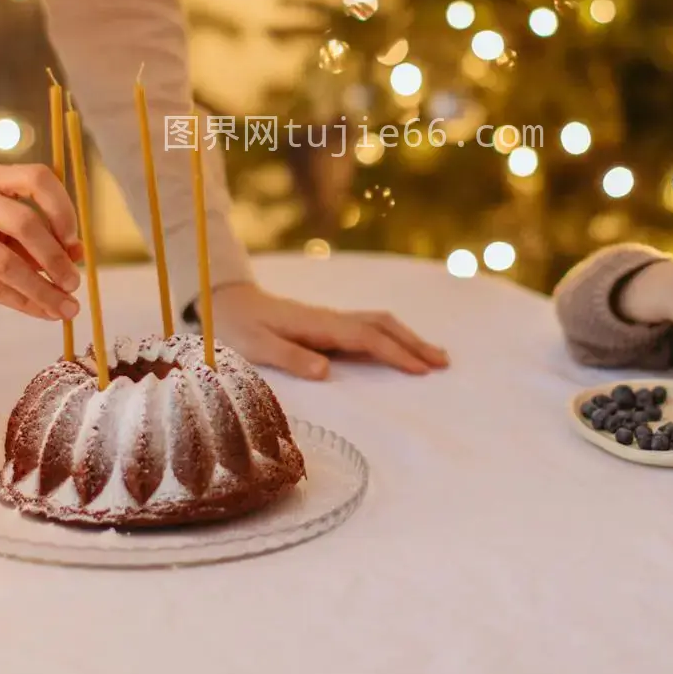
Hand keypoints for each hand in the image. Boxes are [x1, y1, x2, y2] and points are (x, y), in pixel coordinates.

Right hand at [0, 167, 83, 319]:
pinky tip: (43, 312)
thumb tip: (77, 254)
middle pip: (23, 223)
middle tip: (74, 281)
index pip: (37, 179)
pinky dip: (22, 302)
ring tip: (65, 307)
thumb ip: (36, 227)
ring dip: (41, 288)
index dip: (62, 208)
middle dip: (55, 256)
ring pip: (5, 263)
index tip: (73, 238)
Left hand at [199, 283, 449, 380]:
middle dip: (414, 343)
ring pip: (379, 324)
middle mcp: (331, 319)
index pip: (366, 338)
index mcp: (318, 325)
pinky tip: (401, 348)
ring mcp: (332, 320)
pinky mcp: (329, 325)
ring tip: (435, 356)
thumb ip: (289, 357)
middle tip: (443, 363)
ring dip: (408, 338)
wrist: (229, 302)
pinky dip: (393, 337)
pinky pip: (369, 328)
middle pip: (382, 326)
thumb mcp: (256, 346)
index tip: (419, 370)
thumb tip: (326, 371)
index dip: (394, 353)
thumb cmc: (239, 327)